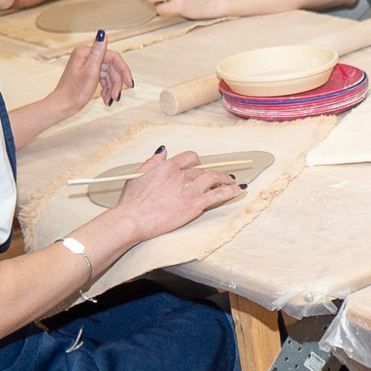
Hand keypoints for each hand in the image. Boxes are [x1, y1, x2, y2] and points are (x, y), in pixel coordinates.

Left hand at [51, 35, 132, 112]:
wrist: (62, 106)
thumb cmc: (74, 91)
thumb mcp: (90, 71)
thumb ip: (98, 51)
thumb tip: (102, 33)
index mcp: (86, 52)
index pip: (113, 57)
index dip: (123, 70)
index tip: (129, 84)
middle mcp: (86, 56)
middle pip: (111, 67)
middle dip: (116, 83)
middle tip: (117, 96)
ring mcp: (86, 65)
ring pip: (108, 74)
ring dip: (112, 88)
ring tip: (110, 100)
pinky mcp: (87, 73)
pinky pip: (103, 79)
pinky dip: (106, 88)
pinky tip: (106, 98)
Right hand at [112, 148, 246, 239]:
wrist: (133, 219)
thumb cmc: (132, 202)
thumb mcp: (137, 175)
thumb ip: (152, 161)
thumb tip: (163, 150)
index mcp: (167, 167)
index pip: (190, 158)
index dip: (197, 162)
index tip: (200, 166)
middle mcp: (180, 175)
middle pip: (202, 170)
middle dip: (212, 173)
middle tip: (220, 177)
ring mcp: (189, 189)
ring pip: (213, 178)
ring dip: (225, 178)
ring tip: (232, 182)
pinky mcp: (195, 204)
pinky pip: (218, 194)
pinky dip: (231, 191)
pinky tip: (239, 190)